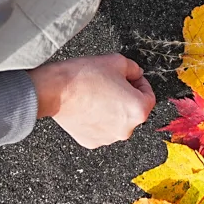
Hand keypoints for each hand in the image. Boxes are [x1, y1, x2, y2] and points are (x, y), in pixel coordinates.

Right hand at [29, 54, 155, 148]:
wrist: (54, 90)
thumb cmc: (84, 76)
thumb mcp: (117, 61)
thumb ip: (134, 69)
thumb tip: (136, 73)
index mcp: (138, 110)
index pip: (148, 96)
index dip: (140, 83)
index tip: (131, 78)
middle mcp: (126, 129)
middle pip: (132, 110)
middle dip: (125, 97)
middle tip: (110, 83)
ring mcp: (108, 138)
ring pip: (116, 121)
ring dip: (112, 109)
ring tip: (97, 94)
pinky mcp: (91, 141)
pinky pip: (101, 129)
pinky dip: (98, 119)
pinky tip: (88, 106)